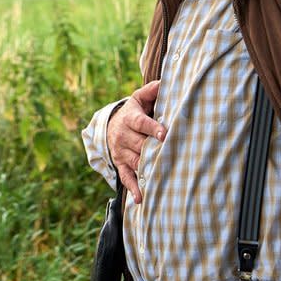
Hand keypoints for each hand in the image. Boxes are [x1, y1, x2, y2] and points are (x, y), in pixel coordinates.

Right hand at [107, 80, 165, 203]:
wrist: (110, 126)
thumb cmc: (134, 111)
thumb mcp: (139, 98)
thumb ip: (152, 90)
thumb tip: (166, 82)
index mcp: (130, 118)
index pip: (141, 123)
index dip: (152, 128)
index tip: (164, 134)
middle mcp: (123, 136)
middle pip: (139, 145)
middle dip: (152, 151)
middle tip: (169, 157)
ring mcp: (121, 151)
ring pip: (134, 161)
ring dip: (146, 170)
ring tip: (161, 178)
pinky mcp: (120, 164)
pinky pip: (126, 177)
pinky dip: (133, 188)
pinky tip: (141, 198)